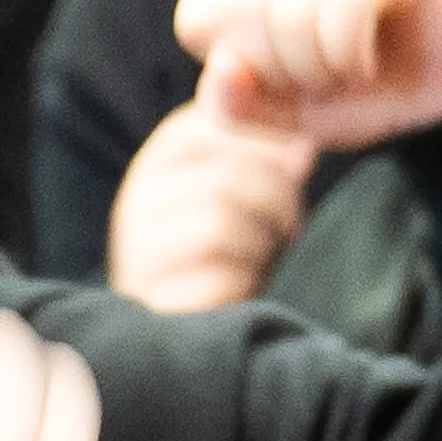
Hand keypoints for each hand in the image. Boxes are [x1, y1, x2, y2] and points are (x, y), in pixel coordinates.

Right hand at [104, 95, 321, 309]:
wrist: (184, 319)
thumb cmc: (226, 240)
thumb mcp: (250, 182)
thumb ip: (276, 155)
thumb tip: (303, 151)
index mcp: (164, 155)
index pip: (226, 121)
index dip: (274, 146)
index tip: (295, 170)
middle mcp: (139, 197)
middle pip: (228, 177)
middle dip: (278, 202)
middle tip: (291, 226)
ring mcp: (138, 250)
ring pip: (218, 226)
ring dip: (261, 244)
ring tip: (265, 255)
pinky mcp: (150, 298)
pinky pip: (214, 281)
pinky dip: (242, 285)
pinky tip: (241, 288)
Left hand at [178, 0, 441, 150]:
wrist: (438, 94)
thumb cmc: (351, 94)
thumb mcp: (277, 115)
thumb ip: (230, 102)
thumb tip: (223, 65)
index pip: (201, 18)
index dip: (242, 71)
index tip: (288, 75)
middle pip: (242, 15)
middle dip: (279, 74)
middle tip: (323, 79)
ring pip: (290, 10)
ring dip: (318, 70)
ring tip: (348, 72)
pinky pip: (344, 1)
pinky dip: (348, 54)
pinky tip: (365, 64)